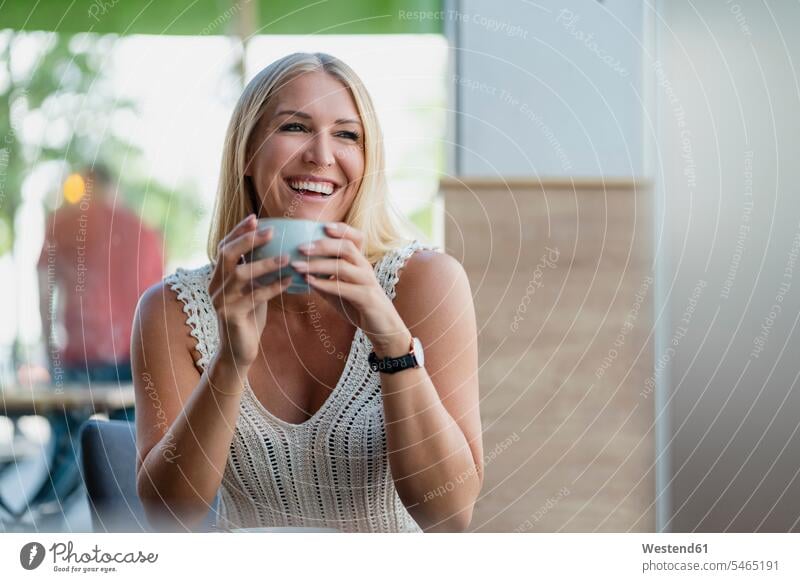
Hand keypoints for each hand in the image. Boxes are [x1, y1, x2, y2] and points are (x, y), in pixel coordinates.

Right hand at [209, 214, 290, 369]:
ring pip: (242, 275)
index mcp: (218, 276)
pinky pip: (255, 297)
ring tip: (287, 257)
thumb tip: (276, 246)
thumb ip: (255, 270)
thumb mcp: (250, 289)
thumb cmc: (249, 316)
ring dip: (266, 263)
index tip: (255, 217)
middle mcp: (215, 286)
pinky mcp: (231, 315)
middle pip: (227, 254)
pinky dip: (274, 287)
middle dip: (248, 240)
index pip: (224, 246)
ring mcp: (221, 301)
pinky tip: (290, 280)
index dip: (238, 231)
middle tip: (271, 231)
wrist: (238, 351)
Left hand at [292, 222, 405, 347]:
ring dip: (318, 264)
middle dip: (322, 245)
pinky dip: (325, 284)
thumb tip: (300, 271)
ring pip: (343, 266)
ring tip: (298, 266)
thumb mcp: (339, 290)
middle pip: (346, 247)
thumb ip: (323, 279)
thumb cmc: (359, 306)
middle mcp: (365, 268)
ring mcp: (367, 282)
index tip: (322, 226)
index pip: (355, 237)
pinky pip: (343, 287)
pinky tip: (309, 283)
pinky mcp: (366, 298)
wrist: (382, 328)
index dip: (341, 229)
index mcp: (360, 262)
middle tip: (300, 247)